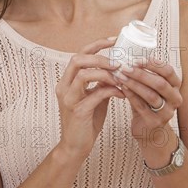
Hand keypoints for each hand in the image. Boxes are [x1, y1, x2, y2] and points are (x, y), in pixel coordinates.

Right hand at [55, 38, 125, 157]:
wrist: (75, 147)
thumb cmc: (85, 122)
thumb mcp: (93, 98)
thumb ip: (100, 84)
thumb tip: (116, 71)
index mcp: (67, 81)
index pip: (79, 54)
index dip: (96, 45)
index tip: (114, 40)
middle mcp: (64, 87)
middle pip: (78, 60)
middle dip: (100, 57)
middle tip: (119, 60)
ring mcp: (69, 98)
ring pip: (84, 74)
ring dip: (105, 73)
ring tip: (121, 76)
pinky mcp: (77, 111)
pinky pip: (95, 94)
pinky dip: (111, 91)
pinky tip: (122, 94)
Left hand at [114, 56, 181, 141]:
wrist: (149, 130)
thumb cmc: (147, 103)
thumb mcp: (150, 87)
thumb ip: (145, 74)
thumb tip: (127, 55)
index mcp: (175, 86)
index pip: (168, 71)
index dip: (153, 63)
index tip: (137, 58)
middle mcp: (175, 98)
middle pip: (160, 83)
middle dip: (141, 73)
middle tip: (125, 66)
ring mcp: (167, 112)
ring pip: (151, 95)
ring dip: (134, 84)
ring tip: (120, 76)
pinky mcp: (155, 122)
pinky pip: (141, 106)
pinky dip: (130, 95)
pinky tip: (121, 88)